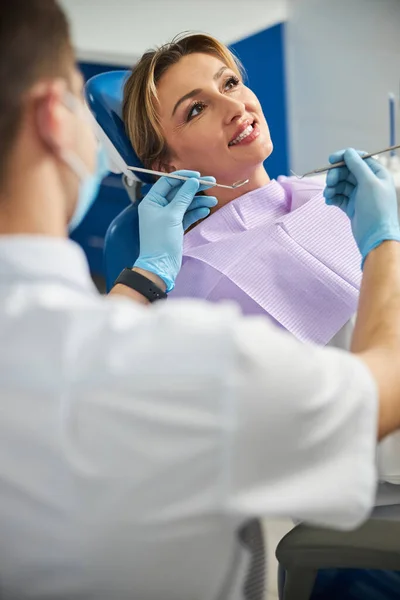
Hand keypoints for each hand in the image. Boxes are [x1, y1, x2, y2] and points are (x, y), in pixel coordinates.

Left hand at [134, 170, 216, 290]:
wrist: (160, 266)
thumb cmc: (161, 240)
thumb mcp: (172, 215)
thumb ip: (183, 197)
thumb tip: (193, 181)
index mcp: (152, 201)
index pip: (167, 182)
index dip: (183, 177)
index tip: (198, 175)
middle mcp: (158, 207)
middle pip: (179, 192)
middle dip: (195, 188)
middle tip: (212, 183)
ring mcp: (168, 217)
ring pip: (185, 203)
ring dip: (199, 200)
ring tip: (214, 200)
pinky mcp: (176, 227)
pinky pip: (187, 215)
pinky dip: (196, 211)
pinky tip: (206, 210)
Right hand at [323, 148, 399, 266]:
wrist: (375, 236)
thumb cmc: (376, 208)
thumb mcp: (368, 183)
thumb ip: (357, 165)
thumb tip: (348, 152)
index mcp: (377, 174)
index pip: (359, 159)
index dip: (345, 157)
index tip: (331, 159)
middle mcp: (368, 183)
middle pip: (347, 171)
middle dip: (336, 175)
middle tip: (329, 182)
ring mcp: (359, 195)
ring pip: (341, 185)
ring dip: (332, 187)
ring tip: (327, 195)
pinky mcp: (352, 206)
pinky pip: (339, 197)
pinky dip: (332, 197)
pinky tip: (328, 201)